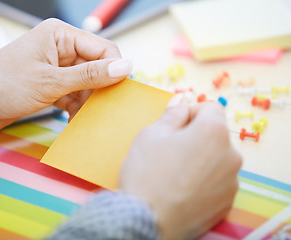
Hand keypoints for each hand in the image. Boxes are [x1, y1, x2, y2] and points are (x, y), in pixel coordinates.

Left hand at [0, 19, 131, 134]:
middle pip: (96, 67)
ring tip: (90, 119)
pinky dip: (76, 108)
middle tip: (107, 110)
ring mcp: (55, 68)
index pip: (103, 48)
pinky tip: (75, 121)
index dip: (115, 69)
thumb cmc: (3, 85)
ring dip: (88, 102)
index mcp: (61, 36)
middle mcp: (60, 49)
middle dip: (101, 89)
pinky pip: (73, 94)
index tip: (123, 92)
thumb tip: (125, 67)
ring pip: (86, 84)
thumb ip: (90, 75)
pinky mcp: (50, 85)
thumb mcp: (52, 82)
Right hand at [120, 94, 241, 239]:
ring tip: (175, 173)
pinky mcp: (227, 202)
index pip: (210, 108)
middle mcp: (231, 154)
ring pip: (216, 159)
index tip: (174, 126)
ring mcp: (231, 181)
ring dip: (201, 159)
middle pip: (214, 135)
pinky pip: (217, 182)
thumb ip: (172, 114)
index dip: (190, 113)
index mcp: (213, 131)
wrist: (147, 220)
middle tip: (170, 151)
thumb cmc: (146, 173)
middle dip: (195, 137)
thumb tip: (182, 100)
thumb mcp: (151, 134)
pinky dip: (204, 181)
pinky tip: (182, 189)